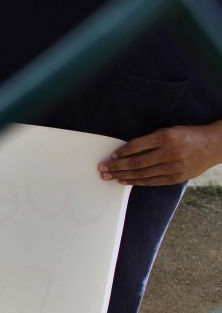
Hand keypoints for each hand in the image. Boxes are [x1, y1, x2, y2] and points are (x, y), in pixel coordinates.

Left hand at [98, 122, 221, 185]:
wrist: (214, 145)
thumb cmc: (187, 135)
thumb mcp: (169, 131)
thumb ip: (150, 141)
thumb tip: (125, 152)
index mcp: (165, 137)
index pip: (136, 146)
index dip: (121, 152)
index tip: (110, 156)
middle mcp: (169, 152)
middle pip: (136, 162)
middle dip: (116, 166)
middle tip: (102, 169)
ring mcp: (173, 167)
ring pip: (142, 174)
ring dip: (122, 176)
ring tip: (108, 176)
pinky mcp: (176, 178)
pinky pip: (152, 181)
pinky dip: (136, 182)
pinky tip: (124, 181)